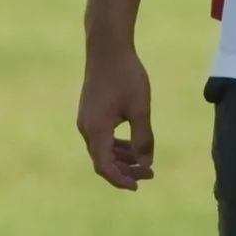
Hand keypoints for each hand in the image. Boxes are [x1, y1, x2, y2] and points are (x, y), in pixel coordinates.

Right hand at [77, 47, 154, 189]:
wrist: (108, 49)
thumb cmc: (126, 76)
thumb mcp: (140, 108)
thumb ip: (143, 138)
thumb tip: (146, 163)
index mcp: (95, 130)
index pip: (104, 166)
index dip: (121, 179)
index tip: (139, 185)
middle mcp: (86, 128)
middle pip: (103, 160)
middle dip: (126, 170)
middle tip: (150, 174)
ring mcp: (86, 120)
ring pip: (103, 150)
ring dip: (122, 158)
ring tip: (146, 163)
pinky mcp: (90, 113)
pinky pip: (102, 138)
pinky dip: (117, 146)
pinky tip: (134, 147)